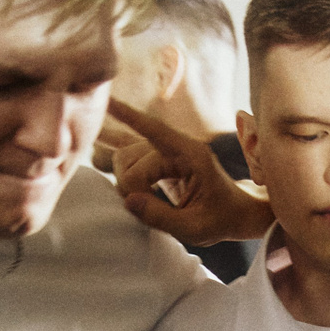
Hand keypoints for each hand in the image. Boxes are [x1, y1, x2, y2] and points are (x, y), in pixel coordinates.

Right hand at [106, 98, 274, 246]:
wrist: (236, 212)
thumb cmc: (221, 218)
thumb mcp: (196, 228)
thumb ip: (162, 217)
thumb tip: (129, 201)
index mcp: (193, 155)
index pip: (155, 132)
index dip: (130, 117)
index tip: (108, 102)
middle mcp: (177, 146)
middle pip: (131, 156)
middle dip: (129, 184)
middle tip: (146, 210)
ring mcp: (165, 151)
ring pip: (124, 157)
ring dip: (125, 181)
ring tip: (144, 202)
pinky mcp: (157, 160)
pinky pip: (127, 151)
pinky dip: (110, 146)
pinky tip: (93, 136)